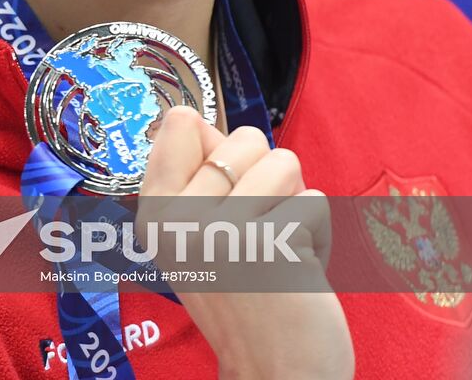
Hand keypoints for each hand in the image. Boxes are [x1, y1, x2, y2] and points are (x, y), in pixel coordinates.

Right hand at [138, 106, 354, 379]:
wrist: (274, 373)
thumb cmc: (244, 293)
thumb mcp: (195, 235)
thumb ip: (194, 175)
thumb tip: (193, 117)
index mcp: (154, 212)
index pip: (180, 121)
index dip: (217, 148)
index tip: (222, 194)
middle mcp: (177, 219)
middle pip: (245, 137)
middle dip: (267, 177)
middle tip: (257, 231)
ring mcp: (221, 232)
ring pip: (285, 160)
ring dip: (295, 200)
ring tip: (279, 245)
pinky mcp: (269, 245)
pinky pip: (314, 198)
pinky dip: (318, 231)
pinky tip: (300, 268)